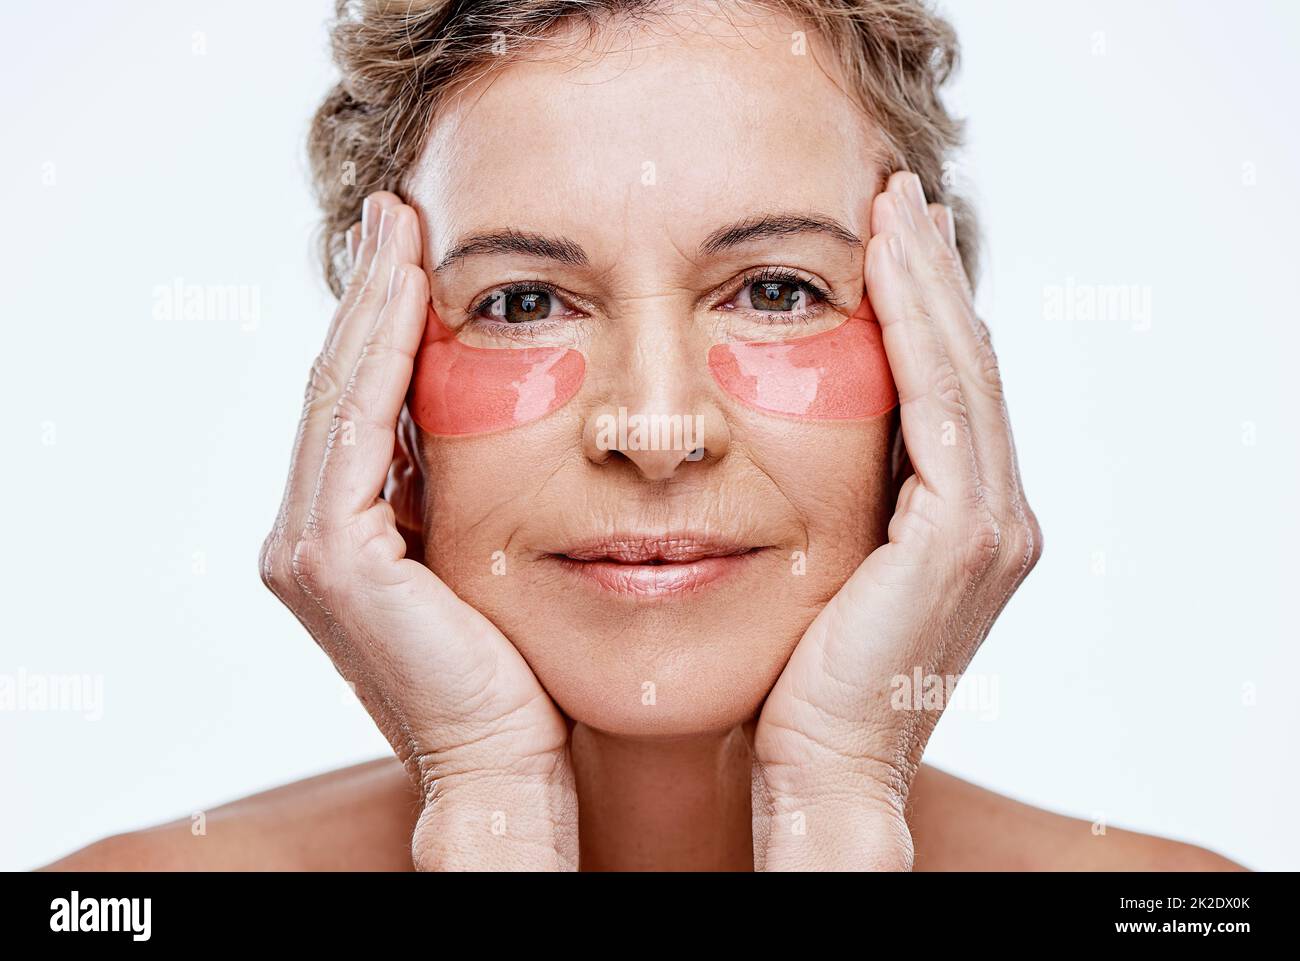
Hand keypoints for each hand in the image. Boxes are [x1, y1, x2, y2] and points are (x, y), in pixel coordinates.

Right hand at [258, 192, 576, 870]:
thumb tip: (501, 413)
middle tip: (397, 212)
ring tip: (398, 226)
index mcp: (346, 533)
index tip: (417, 250)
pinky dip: (378, 353)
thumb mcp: (489, 556)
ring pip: (340, 393)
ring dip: (371, 304)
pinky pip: (355, 427)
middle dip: (372, 294)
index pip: (364, 404)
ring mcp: (309, 545)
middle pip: (342, 385)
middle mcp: (311, 534)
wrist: (508, 762)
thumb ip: (468, 490)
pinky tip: (409, 290)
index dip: (385, 322)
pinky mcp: (331, 556)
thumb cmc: (520, 670)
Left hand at [751, 171, 1041, 869]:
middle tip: (898, 199)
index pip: (946, 392)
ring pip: (963, 369)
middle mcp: (995, 517)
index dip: (920, 311)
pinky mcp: (963, 535)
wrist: (816, 771)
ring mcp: (991, 525)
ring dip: (927, 280)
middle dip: (930, 277)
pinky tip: (881, 264)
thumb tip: (780, 435)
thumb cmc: (796, 681)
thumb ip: (833, 499)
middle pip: (966, 366)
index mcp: (964, 524)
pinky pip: (940, 400)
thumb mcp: (821, 568)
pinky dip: (917, 324)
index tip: (883, 242)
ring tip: (893, 206)